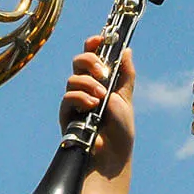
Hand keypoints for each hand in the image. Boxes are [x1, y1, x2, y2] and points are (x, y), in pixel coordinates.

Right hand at [59, 36, 134, 163]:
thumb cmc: (120, 128)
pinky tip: (92, 105)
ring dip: (89, 83)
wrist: (113, 155)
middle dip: (90, 61)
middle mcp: (86, 86)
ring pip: (73, 77)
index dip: (94, 44)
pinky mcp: (67, 113)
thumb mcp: (126, 97)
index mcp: (101, 79)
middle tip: (102, 72)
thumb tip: (126, 50)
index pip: (93, 55)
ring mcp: (75, 99)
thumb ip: (125, 74)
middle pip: (79, 61)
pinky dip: (80, 96)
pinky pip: (68, 96)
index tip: (100, 39)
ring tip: (101, 96)